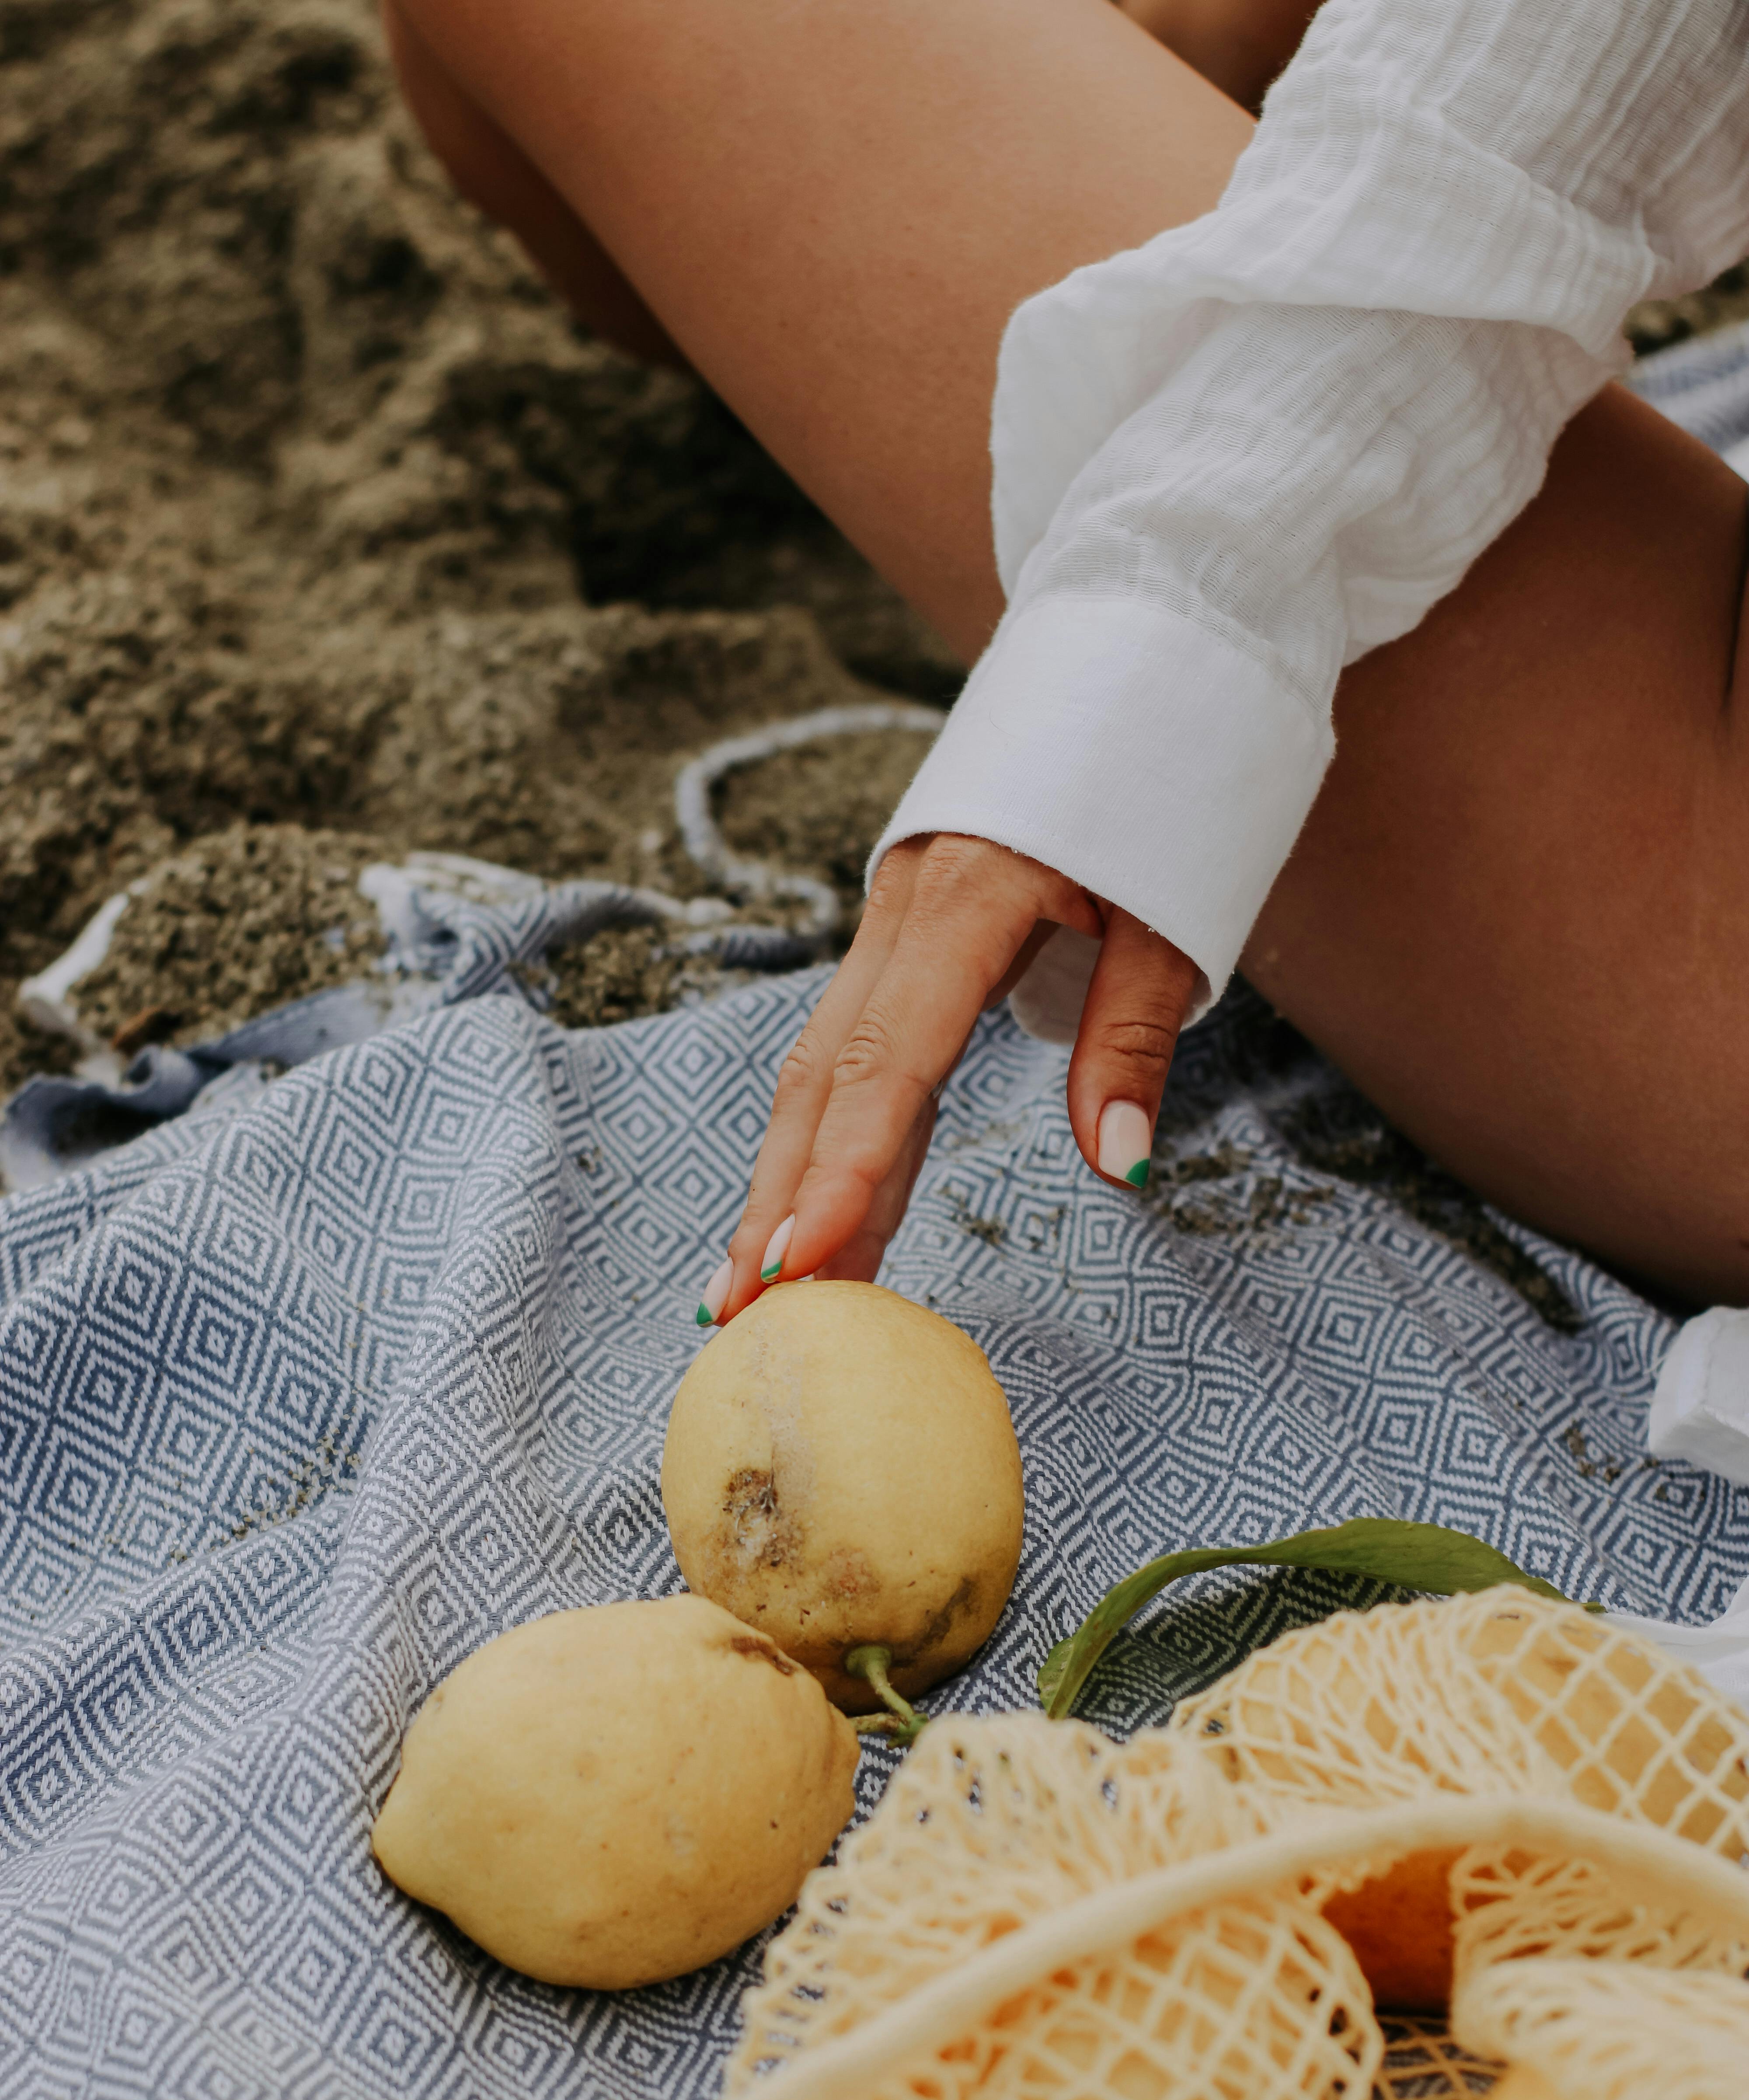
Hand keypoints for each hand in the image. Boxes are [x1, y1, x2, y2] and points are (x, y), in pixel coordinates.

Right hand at [696, 832, 1202, 1323]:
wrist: (1128, 676)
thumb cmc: (1158, 795)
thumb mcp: (1168, 917)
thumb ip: (1131, 1037)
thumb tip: (1117, 1163)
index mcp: (963, 901)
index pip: (887, 1058)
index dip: (846, 1165)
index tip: (806, 1257)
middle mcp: (900, 917)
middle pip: (824, 1079)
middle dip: (781, 1200)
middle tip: (749, 1313)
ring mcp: (886, 931)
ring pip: (820, 1075)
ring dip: (787, 1184)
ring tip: (755, 1294)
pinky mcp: (896, 949)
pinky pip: (852, 1059)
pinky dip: (831, 1144)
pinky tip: (812, 1221)